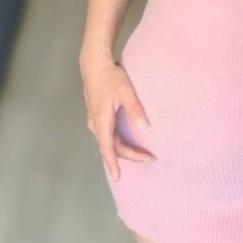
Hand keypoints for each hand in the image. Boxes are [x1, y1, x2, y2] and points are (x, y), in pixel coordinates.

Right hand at [81, 60, 154, 181]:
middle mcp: (96, 124)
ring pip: (108, 142)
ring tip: (141, 153)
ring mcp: (94, 120)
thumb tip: (145, 126)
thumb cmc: (110, 76)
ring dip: (123, 150)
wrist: (94, 64)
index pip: (108, 148)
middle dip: (129, 155)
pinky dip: (117, 143)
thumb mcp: (125, 91)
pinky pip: (106, 136)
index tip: (119, 177)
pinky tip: (126, 143)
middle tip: (149, 158)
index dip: (114, 163)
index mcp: (102, 120)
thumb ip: (135, 108)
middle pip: (111, 147)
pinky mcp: (96, 116)